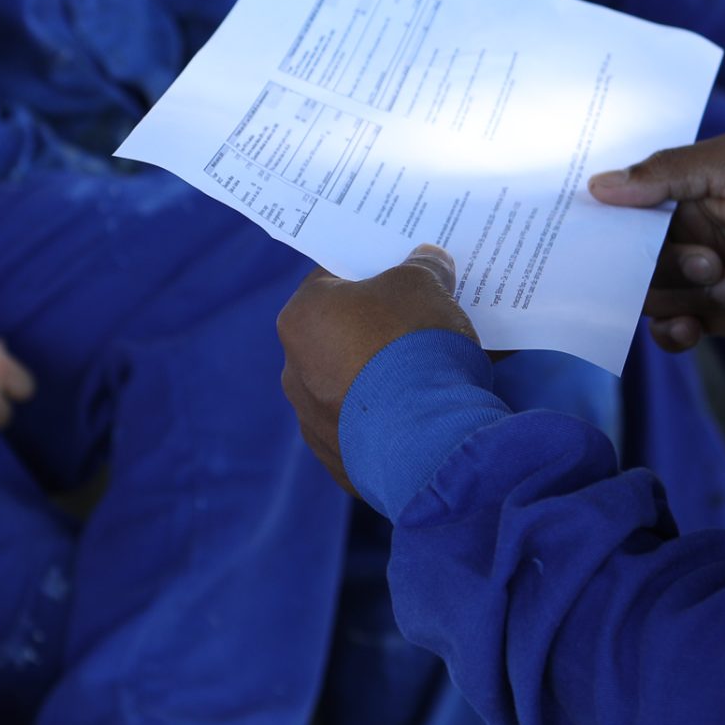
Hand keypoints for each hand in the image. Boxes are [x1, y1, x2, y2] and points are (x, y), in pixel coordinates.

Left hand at [277, 246, 475, 494]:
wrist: (428, 436)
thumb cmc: (414, 342)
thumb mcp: (424, 284)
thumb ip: (422, 266)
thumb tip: (427, 260)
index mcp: (301, 318)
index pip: (331, 280)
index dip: (369, 274)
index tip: (399, 276)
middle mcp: (295, 372)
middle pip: (339, 338)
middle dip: (376, 330)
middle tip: (419, 324)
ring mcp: (314, 424)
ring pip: (352, 389)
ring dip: (383, 381)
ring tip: (430, 376)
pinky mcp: (342, 464)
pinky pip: (368, 434)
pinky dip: (393, 424)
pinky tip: (426, 417)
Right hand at [591, 133, 724, 351]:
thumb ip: (665, 172)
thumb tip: (597, 185)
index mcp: (688, 191)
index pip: (630, 208)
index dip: (614, 223)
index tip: (600, 238)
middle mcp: (692, 233)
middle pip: (637, 259)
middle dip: (668, 264)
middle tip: (709, 262)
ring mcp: (705, 277)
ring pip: (653, 295)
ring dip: (685, 294)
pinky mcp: (721, 317)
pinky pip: (673, 331)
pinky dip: (673, 333)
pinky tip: (693, 327)